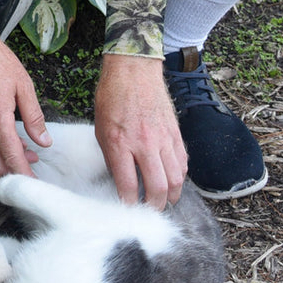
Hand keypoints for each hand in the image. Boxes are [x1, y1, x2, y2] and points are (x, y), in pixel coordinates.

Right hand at [0, 5, 50, 177]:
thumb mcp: (24, 85)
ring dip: (5, 159)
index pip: (13, 158)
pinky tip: (10, 136)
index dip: (26, 175)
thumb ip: (35, 117)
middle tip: (34, 167)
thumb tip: (44, 141)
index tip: (38, 184)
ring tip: (27, 151)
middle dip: (14, 172)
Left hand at [94, 53, 186, 207]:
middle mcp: (144, 143)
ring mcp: (163, 139)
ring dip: (172, 196)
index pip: (127, 184)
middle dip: (155, 206)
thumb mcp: (100, 128)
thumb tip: (121, 180)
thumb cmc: (111, 97)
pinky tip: (173, 181)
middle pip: (158, 188)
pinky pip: (183, 163)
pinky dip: (180, 177)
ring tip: (165, 201)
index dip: (129, 202)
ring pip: (176, 179)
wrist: (133, 71)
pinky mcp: (176, 134)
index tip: (128, 209)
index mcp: (119, 142)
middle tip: (150, 211)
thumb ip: (111, 155)